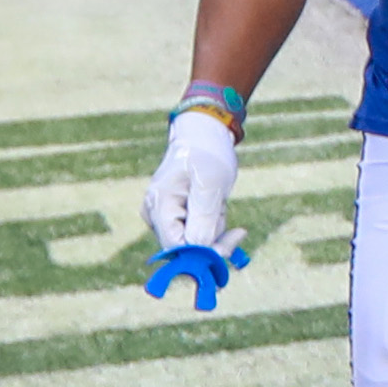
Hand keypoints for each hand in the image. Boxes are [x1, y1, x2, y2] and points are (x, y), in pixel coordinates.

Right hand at [140, 105, 244, 308]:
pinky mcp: (171, 216)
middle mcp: (153, 213)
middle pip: (185, 246)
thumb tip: (199, 250)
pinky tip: (212, 203)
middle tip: (222, 206)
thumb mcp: (212, 184)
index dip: (204, 251)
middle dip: (211, 232)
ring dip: (213, 225)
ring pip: (193, 240)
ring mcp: (161, 215)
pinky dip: (209, 221)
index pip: (176, 247)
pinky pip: (194, 231)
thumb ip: (204, 218)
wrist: (203, 134)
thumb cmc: (208, 154)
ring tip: (216, 199)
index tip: (234, 239)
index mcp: (159, 204)